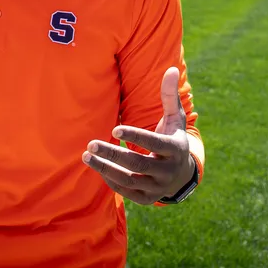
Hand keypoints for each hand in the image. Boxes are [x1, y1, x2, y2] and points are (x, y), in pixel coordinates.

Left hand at [83, 67, 193, 204]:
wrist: (182, 174)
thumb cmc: (172, 138)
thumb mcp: (175, 118)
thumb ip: (170, 95)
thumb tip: (171, 68)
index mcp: (175, 148)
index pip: (155, 143)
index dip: (135, 136)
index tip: (115, 128)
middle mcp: (168, 171)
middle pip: (137, 163)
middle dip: (112, 154)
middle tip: (91, 143)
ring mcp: (158, 187)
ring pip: (129, 179)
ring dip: (105, 168)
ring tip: (86, 155)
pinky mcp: (147, 198)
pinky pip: (125, 191)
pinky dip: (110, 179)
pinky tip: (97, 166)